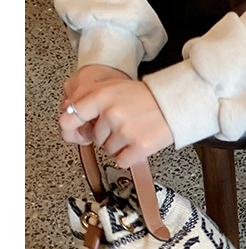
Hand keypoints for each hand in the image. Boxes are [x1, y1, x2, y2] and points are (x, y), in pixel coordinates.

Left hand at [59, 64, 173, 168]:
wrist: (175, 102)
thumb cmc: (146, 96)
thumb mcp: (115, 87)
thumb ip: (90, 97)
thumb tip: (67, 110)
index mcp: (102, 96)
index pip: (69, 117)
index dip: (71, 127)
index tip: (76, 130)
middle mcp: (111, 113)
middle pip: (95, 138)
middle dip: (107, 135)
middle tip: (124, 123)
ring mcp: (125, 130)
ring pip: (108, 151)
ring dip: (120, 145)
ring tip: (134, 130)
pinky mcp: (139, 146)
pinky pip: (122, 160)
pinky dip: (130, 156)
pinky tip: (139, 142)